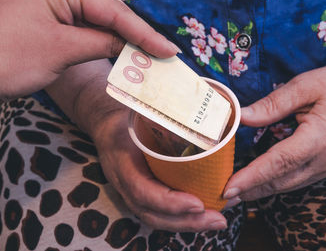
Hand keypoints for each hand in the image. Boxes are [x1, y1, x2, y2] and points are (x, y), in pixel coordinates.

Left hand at [0, 0, 178, 105]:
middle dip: (137, 34)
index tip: (169, 50)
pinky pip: (85, 27)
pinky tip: (123, 52)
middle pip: (109, 10)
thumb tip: (133, 46)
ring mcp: (52, 1)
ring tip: (151, 55)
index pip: (112, 10)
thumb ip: (103, 42)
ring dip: (123, 38)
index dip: (144, 33)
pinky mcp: (49, 17)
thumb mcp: (63, 50)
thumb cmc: (8, 59)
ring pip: (99, 19)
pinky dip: (104, 41)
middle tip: (166, 54)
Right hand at [89, 108, 228, 231]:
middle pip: (153, 214)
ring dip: (189, 224)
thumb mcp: (139, 108)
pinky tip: (206, 216)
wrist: (106, 123)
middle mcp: (124, 182)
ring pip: (157, 219)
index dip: (170, 202)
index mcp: (122, 160)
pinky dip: (183, 219)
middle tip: (219, 218)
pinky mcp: (140, 195)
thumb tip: (195, 99)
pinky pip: (160, 214)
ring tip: (218, 220)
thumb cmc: (127, 114)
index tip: (197, 203)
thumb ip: (161, 108)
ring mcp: (130, 192)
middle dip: (187, 222)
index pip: (143, 191)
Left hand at [223, 53, 325, 200]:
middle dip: (251, 191)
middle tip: (224, 196)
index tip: (228, 188)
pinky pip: (303, 179)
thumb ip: (273, 104)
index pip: (277, 164)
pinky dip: (281, 184)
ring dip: (265, 190)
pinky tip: (267, 182)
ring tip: (240, 193)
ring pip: (292, 184)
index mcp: (318, 138)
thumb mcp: (306, 85)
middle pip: (282, 181)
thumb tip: (242, 116)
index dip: (251, 178)